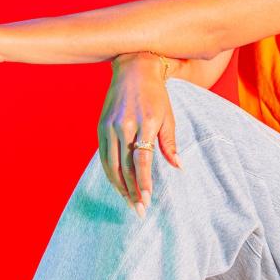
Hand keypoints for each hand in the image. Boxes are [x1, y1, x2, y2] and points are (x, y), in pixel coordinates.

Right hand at [100, 53, 181, 216]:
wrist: (133, 69)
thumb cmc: (156, 95)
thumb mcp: (168, 117)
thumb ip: (169, 144)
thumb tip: (178, 167)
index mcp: (144, 123)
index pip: (142, 160)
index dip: (144, 181)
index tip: (146, 199)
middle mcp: (124, 126)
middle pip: (125, 166)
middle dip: (132, 190)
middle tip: (139, 210)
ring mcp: (110, 126)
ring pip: (111, 164)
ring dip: (120, 186)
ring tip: (129, 202)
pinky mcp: (101, 126)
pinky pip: (104, 156)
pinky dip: (110, 173)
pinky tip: (118, 185)